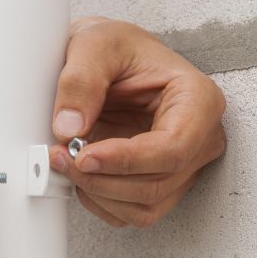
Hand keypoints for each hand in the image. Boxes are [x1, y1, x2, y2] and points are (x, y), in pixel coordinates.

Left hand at [50, 17, 226, 227]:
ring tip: (64, 161)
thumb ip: (80, 81)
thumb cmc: (113, 47)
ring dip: (97, 193)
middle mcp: (197, 137)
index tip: (84, 155)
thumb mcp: (93, 44)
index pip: (173, 148)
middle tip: (59, 157)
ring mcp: (179, 165)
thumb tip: (69, 127)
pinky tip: (79, 173)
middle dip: (101, 179)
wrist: (104, 58)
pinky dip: (98, 201)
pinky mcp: (155, 182)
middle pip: (156, 183)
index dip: (126, 161)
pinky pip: (129, 213)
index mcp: (197, 99)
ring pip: (144, 206)